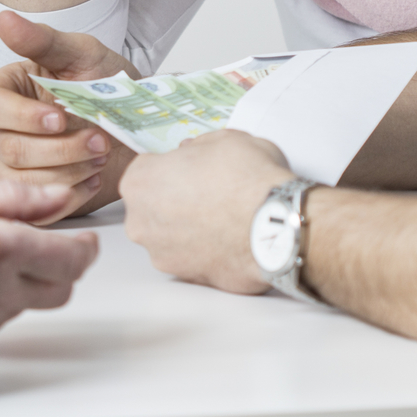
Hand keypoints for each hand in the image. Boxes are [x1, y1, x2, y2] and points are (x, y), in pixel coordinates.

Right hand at [0, 11, 138, 221]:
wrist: (132, 121)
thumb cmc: (102, 83)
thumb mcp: (80, 54)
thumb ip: (42, 40)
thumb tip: (5, 19)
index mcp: (2, 92)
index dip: (26, 117)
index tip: (61, 117)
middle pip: (11, 149)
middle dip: (61, 148)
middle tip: (99, 138)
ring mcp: (11, 166)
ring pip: (26, 180)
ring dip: (71, 170)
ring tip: (101, 154)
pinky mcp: (31, 194)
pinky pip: (40, 206)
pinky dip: (73, 194)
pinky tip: (95, 177)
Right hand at [0, 181, 99, 336]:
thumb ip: (17, 199)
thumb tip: (58, 200)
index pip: (72, 260)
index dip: (84, 246)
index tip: (81, 236)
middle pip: (62, 289)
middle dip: (62, 266)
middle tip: (49, 244)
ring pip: (31, 304)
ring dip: (27, 280)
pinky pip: (0, 317)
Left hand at [122, 130, 294, 294]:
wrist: (276, 225)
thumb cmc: (248, 180)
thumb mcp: (225, 139)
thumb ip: (198, 147)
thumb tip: (193, 153)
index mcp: (141, 182)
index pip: (145, 171)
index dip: (171, 168)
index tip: (189, 170)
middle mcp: (141, 221)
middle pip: (151, 206)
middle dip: (174, 200)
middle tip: (208, 192)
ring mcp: (161, 253)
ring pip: (169, 236)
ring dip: (188, 228)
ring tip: (222, 218)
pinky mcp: (185, 276)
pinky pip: (190, 258)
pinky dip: (204, 251)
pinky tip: (227, 238)